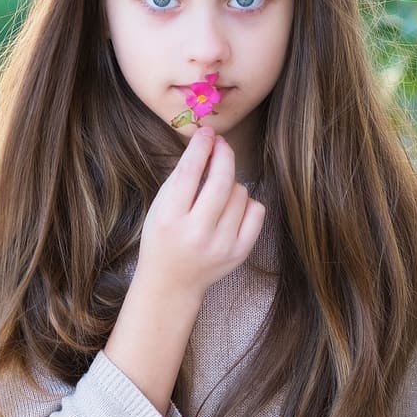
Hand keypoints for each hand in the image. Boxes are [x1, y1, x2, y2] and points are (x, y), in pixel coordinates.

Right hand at [137, 127, 264, 300]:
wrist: (172, 282)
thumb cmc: (163, 238)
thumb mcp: (160, 207)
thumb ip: (182, 178)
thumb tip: (209, 143)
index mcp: (170, 219)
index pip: (190, 173)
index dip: (201, 147)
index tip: (207, 133)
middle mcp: (197, 233)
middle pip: (221, 181)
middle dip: (224, 155)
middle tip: (220, 145)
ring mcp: (222, 245)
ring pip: (240, 193)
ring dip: (231, 183)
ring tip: (217, 192)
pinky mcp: (240, 252)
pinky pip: (256, 211)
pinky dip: (247, 203)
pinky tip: (232, 208)